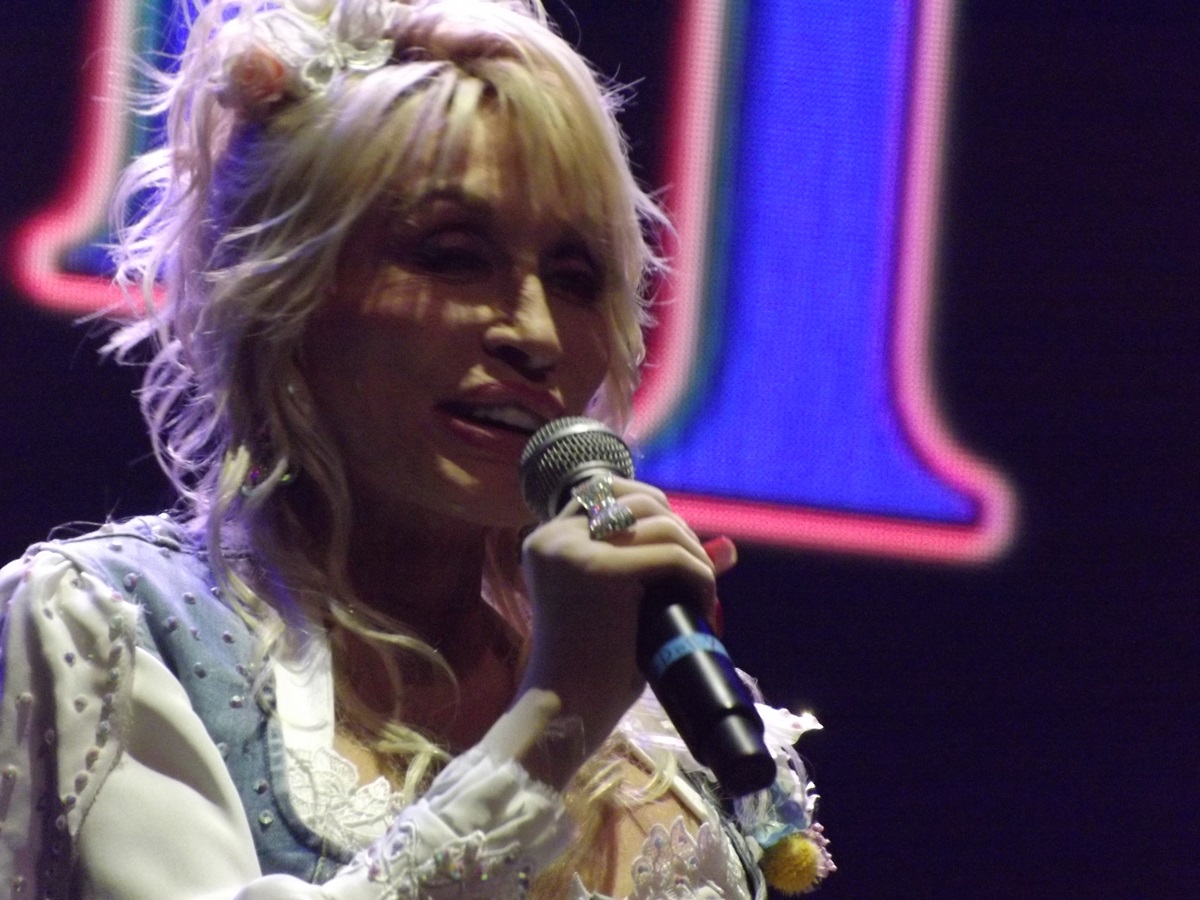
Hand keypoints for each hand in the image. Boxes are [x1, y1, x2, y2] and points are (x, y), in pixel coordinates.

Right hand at [514, 477, 720, 783]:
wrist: (564, 711)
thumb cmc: (587, 669)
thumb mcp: (618, 605)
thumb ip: (660, 567)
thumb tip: (731, 546)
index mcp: (545, 540)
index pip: (605, 491)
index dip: (651, 509)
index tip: (674, 545)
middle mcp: (554, 536)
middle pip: (637, 500)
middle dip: (678, 528)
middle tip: (693, 571)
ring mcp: (574, 549)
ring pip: (661, 522)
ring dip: (694, 553)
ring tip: (700, 591)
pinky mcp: (601, 570)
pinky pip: (672, 556)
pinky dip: (700, 576)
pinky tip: (703, 605)